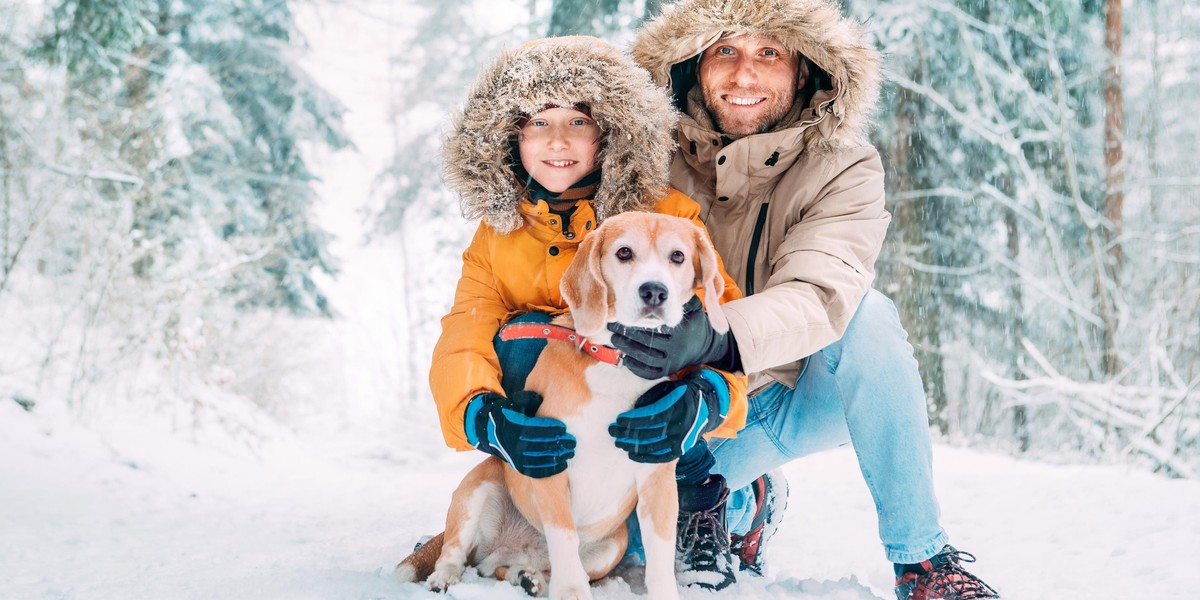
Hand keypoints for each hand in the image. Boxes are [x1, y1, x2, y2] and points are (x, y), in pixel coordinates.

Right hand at [465, 391, 575, 477]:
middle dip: (558, 443)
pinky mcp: (518, 466)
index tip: (563, 427)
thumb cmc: (511, 413)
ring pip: (540, 458)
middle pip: (540, 444)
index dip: (550, 428)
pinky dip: (550, 469)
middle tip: (572, 441)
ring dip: (557, 456)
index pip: (535, 427)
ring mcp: (515, 456)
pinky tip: (563, 464)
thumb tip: (542, 397)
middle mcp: (514, 442)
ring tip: (570, 452)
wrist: (491, 431)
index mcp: (514, 425)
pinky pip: (536, 471)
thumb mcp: (516, 402)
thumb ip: (529, 399)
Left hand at [608, 296, 737, 379]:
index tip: (621, 313)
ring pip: (642, 356)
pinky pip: (644, 370)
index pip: (653, 326)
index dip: (635, 321)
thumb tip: (661, 282)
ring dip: (626, 347)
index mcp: (680, 332)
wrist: (706, 347)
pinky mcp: (665, 372)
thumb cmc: (694, 322)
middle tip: (612, 326)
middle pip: (644, 341)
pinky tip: (624, 355)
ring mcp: (670, 362)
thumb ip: (678, 297)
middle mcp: (675, 348)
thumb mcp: (692, 307)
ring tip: (615, 338)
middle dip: (626, 333)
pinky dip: (633, 363)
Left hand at [608, 369, 729, 462]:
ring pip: (651, 446)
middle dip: (626, 433)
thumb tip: (635, 408)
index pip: (648, 417)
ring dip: (632, 445)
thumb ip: (652, 396)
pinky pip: (660, 456)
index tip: (618, 420)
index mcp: (674, 409)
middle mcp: (678, 426)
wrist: (705, 407)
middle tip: (613, 431)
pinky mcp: (680, 450)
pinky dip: (644, 457)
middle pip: (646, 432)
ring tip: (619, 443)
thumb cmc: (681, 394)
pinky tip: (631, 454)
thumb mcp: (668, 388)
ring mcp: (680, 440)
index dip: (631, 419)